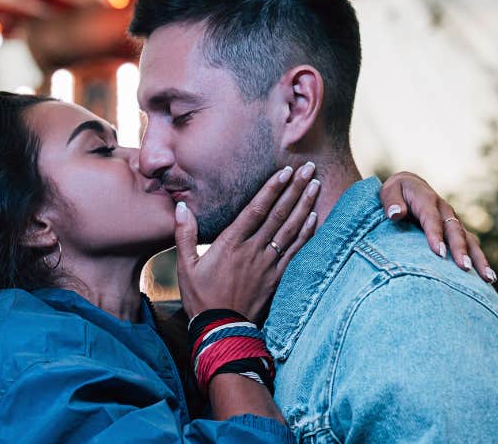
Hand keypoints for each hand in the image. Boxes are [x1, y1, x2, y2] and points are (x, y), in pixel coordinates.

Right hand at [174, 162, 320, 323]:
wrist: (221, 330)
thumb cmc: (201, 297)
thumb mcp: (185, 266)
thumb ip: (184, 234)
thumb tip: (182, 207)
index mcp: (230, 243)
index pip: (256, 209)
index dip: (272, 189)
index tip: (285, 171)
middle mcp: (253, 250)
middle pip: (278, 214)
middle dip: (295, 189)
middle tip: (308, 168)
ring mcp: (268, 264)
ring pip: (290, 229)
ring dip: (304, 205)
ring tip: (315, 185)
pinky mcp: (277, 278)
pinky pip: (296, 251)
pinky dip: (306, 232)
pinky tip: (314, 217)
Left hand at [380, 171, 496, 282]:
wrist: (411, 185)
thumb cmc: (397, 192)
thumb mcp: (390, 191)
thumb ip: (391, 201)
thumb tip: (396, 214)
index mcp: (427, 200)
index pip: (431, 218)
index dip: (436, 235)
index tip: (439, 253)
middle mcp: (445, 210)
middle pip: (454, 230)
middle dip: (460, 250)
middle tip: (464, 268)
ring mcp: (453, 220)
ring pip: (469, 239)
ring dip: (478, 258)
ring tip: (488, 278)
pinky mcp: (457, 229)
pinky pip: (471, 244)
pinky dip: (480, 260)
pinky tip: (488, 279)